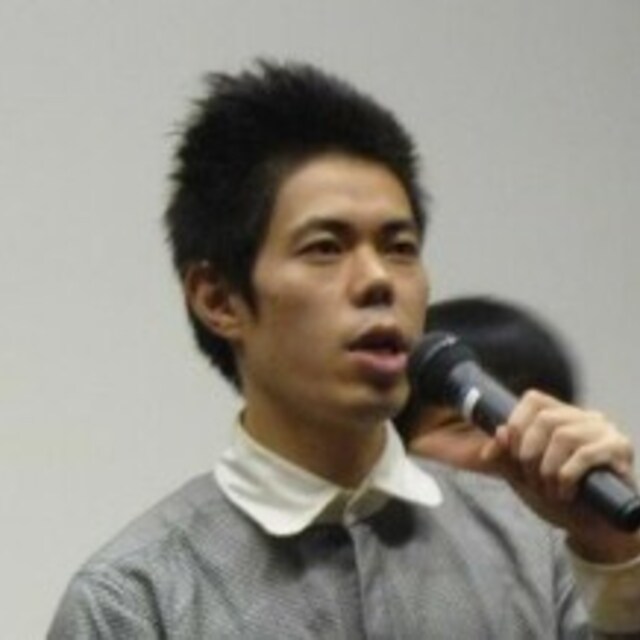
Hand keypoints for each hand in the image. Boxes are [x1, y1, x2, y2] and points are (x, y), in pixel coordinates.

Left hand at [481, 390, 638, 561]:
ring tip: (548, 489)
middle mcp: (585, 417)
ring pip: (564, 436)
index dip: (516, 424)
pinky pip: (586, 455)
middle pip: (546, 419)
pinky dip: (567, 477)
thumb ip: (504, 455)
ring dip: (548, 469)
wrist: (594, 529)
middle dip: (529, 454)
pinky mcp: (621, 449)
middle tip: (531, 480)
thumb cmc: (558, 497)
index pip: (533, 400)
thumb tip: (498, 433)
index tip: (510, 454)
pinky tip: (565, 493)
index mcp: (561, 415)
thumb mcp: (522, 476)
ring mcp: (605, 431)